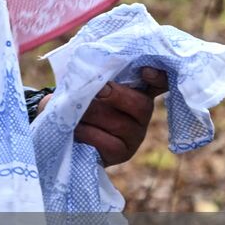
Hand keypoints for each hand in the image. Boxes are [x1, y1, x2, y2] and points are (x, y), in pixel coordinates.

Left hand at [38, 67, 168, 166]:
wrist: (65, 131)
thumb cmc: (78, 102)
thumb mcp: (86, 86)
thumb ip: (94, 79)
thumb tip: (90, 74)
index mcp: (137, 91)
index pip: (159, 84)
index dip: (158, 78)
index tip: (145, 71)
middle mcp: (141, 114)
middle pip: (141, 104)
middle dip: (116, 95)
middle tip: (97, 91)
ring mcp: (135, 136)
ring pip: (121, 124)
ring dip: (93, 114)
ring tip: (74, 109)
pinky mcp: (123, 153)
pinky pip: (109, 143)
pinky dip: (88, 133)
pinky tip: (75, 128)